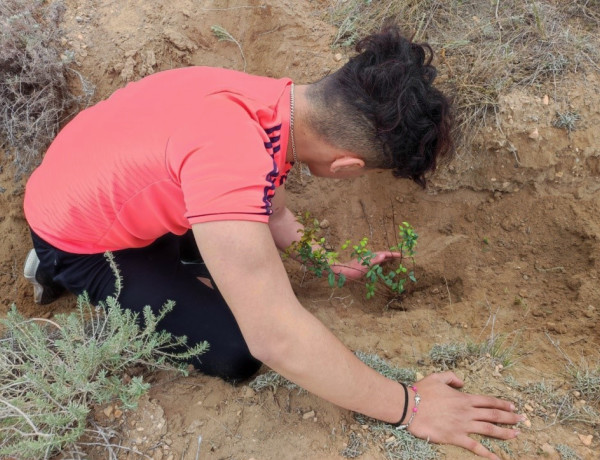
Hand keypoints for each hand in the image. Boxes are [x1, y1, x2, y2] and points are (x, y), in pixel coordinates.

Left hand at [331, 251, 400, 279]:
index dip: (392, 254)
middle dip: (391, 256)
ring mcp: (366, 263)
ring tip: (393, 261)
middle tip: (400, 257)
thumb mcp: (364, 266)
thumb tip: (383, 255)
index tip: (401, 254)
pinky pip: (375, 265)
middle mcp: (369, 258)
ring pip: (379, 260)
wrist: (339, 273)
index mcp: (370, 257)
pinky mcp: (363, 267)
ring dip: (386, 260)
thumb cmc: (351, 270)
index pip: (384, 254)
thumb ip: (374, 260)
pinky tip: (381, 268)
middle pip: (382, 256)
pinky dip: (380, 265)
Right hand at [407, 372, 521, 459]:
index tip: (513, 406)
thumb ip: (452, 377)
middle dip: (510, 417)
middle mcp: (467, 412)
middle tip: (522, 420)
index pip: (488, 400)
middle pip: (493, 414)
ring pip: (489, 429)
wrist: (410, 406)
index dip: (502, 403)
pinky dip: (487, 453)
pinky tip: (497, 458)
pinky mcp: (455, 437)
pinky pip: (475, 446)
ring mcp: (462, 425)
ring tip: (516, 435)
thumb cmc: (422, 391)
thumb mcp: (437, 377)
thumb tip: (462, 382)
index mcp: (464, 398)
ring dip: (504, 433)